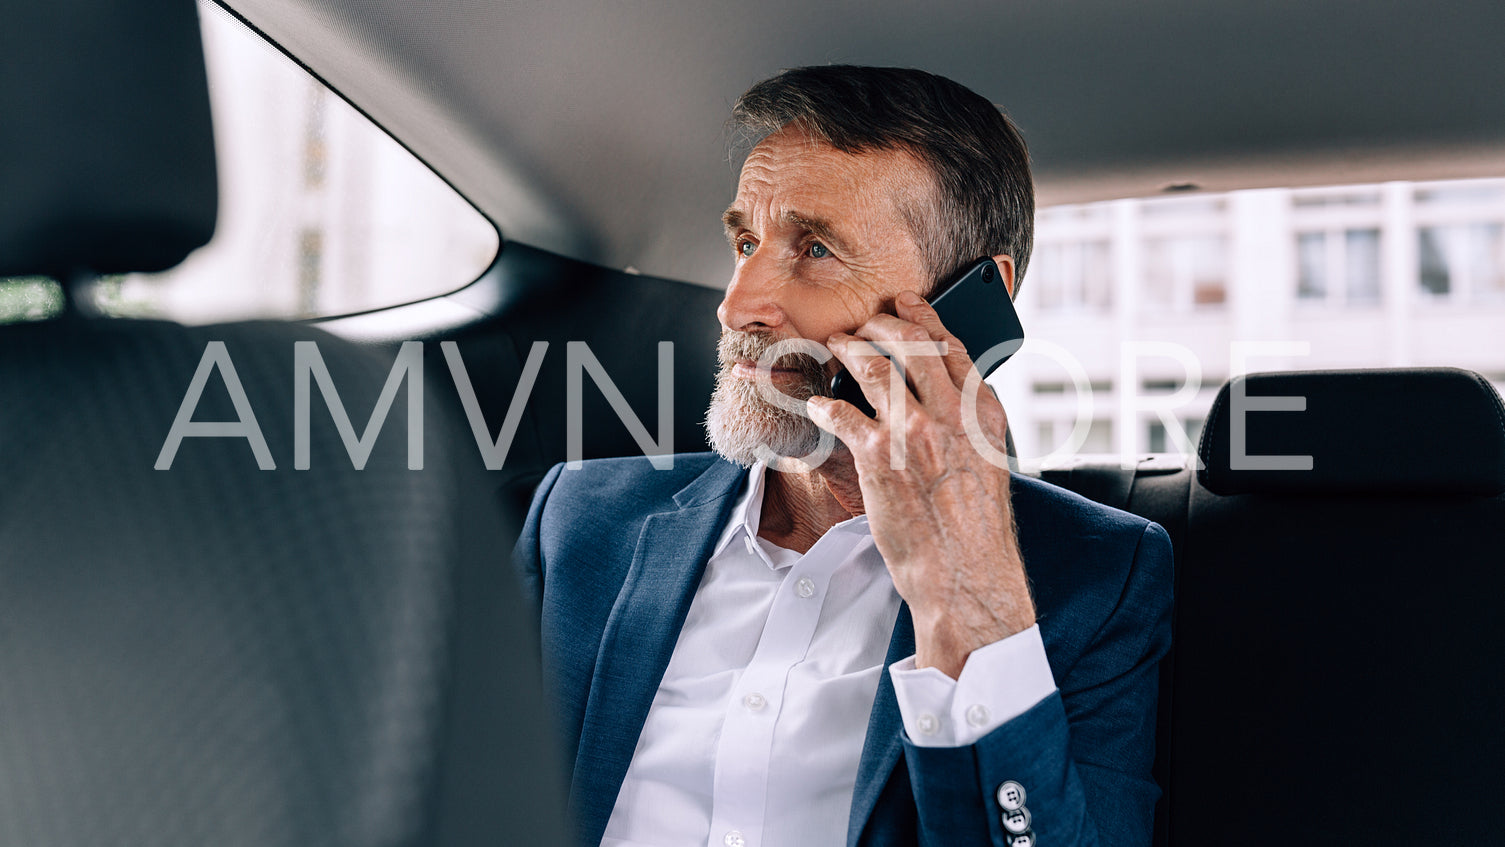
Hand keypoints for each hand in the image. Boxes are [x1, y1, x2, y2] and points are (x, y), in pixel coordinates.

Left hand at [807, 290, 1034, 678]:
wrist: (965, 575)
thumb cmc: (975, 530)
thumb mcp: (988, 464)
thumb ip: (967, 424)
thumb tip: (942, 396)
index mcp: (984, 413)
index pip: (953, 346)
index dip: (925, 317)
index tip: (907, 303)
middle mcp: (951, 414)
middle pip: (911, 343)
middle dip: (880, 324)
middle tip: (862, 324)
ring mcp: (913, 431)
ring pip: (873, 366)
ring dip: (848, 350)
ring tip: (836, 346)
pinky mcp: (878, 455)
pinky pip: (841, 411)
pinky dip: (825, 403)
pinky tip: (818, 403)